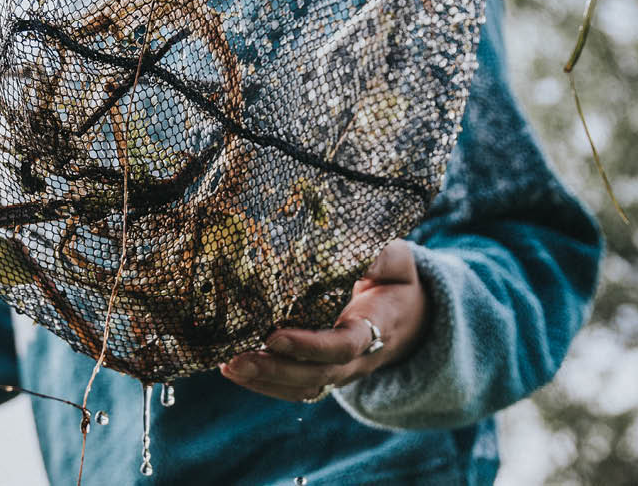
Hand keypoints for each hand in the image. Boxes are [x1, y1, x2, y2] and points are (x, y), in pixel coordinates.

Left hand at [219, 239, 428, 401]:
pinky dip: (265, 385)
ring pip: (304, 387)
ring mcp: (341, 371)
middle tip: (236, 361)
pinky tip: (235, 372)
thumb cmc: (393, 280)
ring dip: (264, 381)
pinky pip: (296, 389)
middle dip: (275, 370)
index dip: (309, 346)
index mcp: (376, 328)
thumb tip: (348, 247)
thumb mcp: (394, 261)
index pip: (343, 346)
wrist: (409, 315)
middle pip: (317, 375)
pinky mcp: (324, 374)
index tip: (274, 336)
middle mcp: (358, 358)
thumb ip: (377, 255)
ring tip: (228, 367)